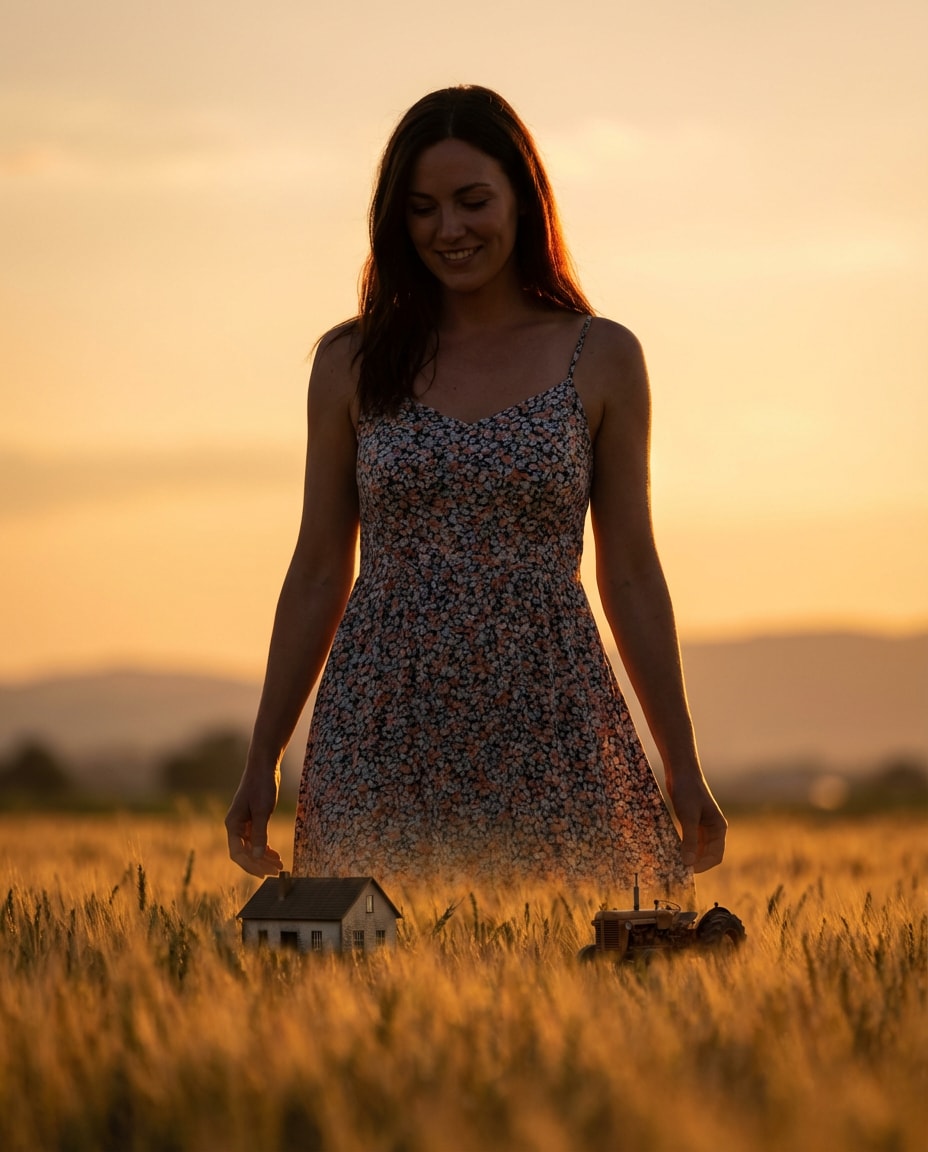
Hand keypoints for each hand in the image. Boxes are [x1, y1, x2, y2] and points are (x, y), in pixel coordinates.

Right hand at [224, 762, 283, 877]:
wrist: (264, 765)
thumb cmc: (261, 785)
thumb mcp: (262, 810)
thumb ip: (260, 834)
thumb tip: (258, 857)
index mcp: (232, 824)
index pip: (237, 853)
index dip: (250, 866)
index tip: (264, 873)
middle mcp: (235, 826)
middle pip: (245, 853)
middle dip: (260, 864)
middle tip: (276, 872)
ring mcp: (243, 823)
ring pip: (252, 847)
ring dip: (264, 857)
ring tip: (279, 865)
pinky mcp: (252, 818)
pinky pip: (256, 839)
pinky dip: (265, 847)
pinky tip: (275, 854)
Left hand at [666, 772, 727, 872]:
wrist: (680, 771)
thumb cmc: (687, 791)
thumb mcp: (688, 816)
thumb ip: (689, 840)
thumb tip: (688, 863)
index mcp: (719, 828)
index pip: (716, 856)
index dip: (703, 865)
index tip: (687, 870)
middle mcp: (713, 829)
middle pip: (706, 854)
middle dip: (694, 863)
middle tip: (677, 869)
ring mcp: (702, 826)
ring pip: (697, 848)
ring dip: (688, 856)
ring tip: (673, 862)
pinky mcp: (691, 822)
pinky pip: (689, 840)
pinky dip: (683, 847)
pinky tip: (671, 851)